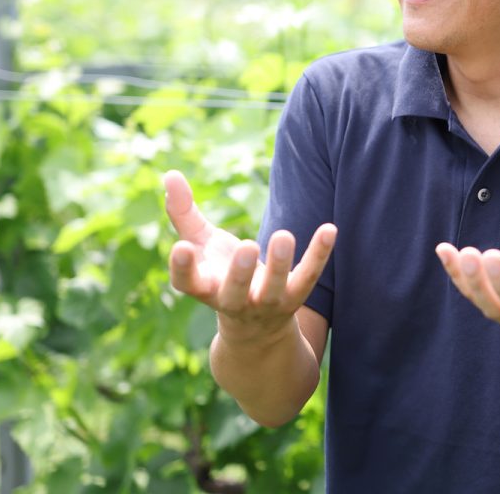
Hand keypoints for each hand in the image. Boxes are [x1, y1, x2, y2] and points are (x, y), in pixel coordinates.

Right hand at [164, 170, 335, 344]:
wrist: (256, 325)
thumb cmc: (220, 275)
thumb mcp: (201, 246)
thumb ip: (184, 214)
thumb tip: (169, 174)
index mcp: (204, 287)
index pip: (187, 283)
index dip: (182, 268)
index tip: (180, 247)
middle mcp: (233, 301)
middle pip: (235, 293)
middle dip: (240, 273)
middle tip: (248, 247)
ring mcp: (266, 303)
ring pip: (275, 289)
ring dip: (280, 265)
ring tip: (283, 235)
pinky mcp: (295, 297)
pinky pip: (309, 276)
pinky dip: (319, 253)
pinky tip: (330, 229)